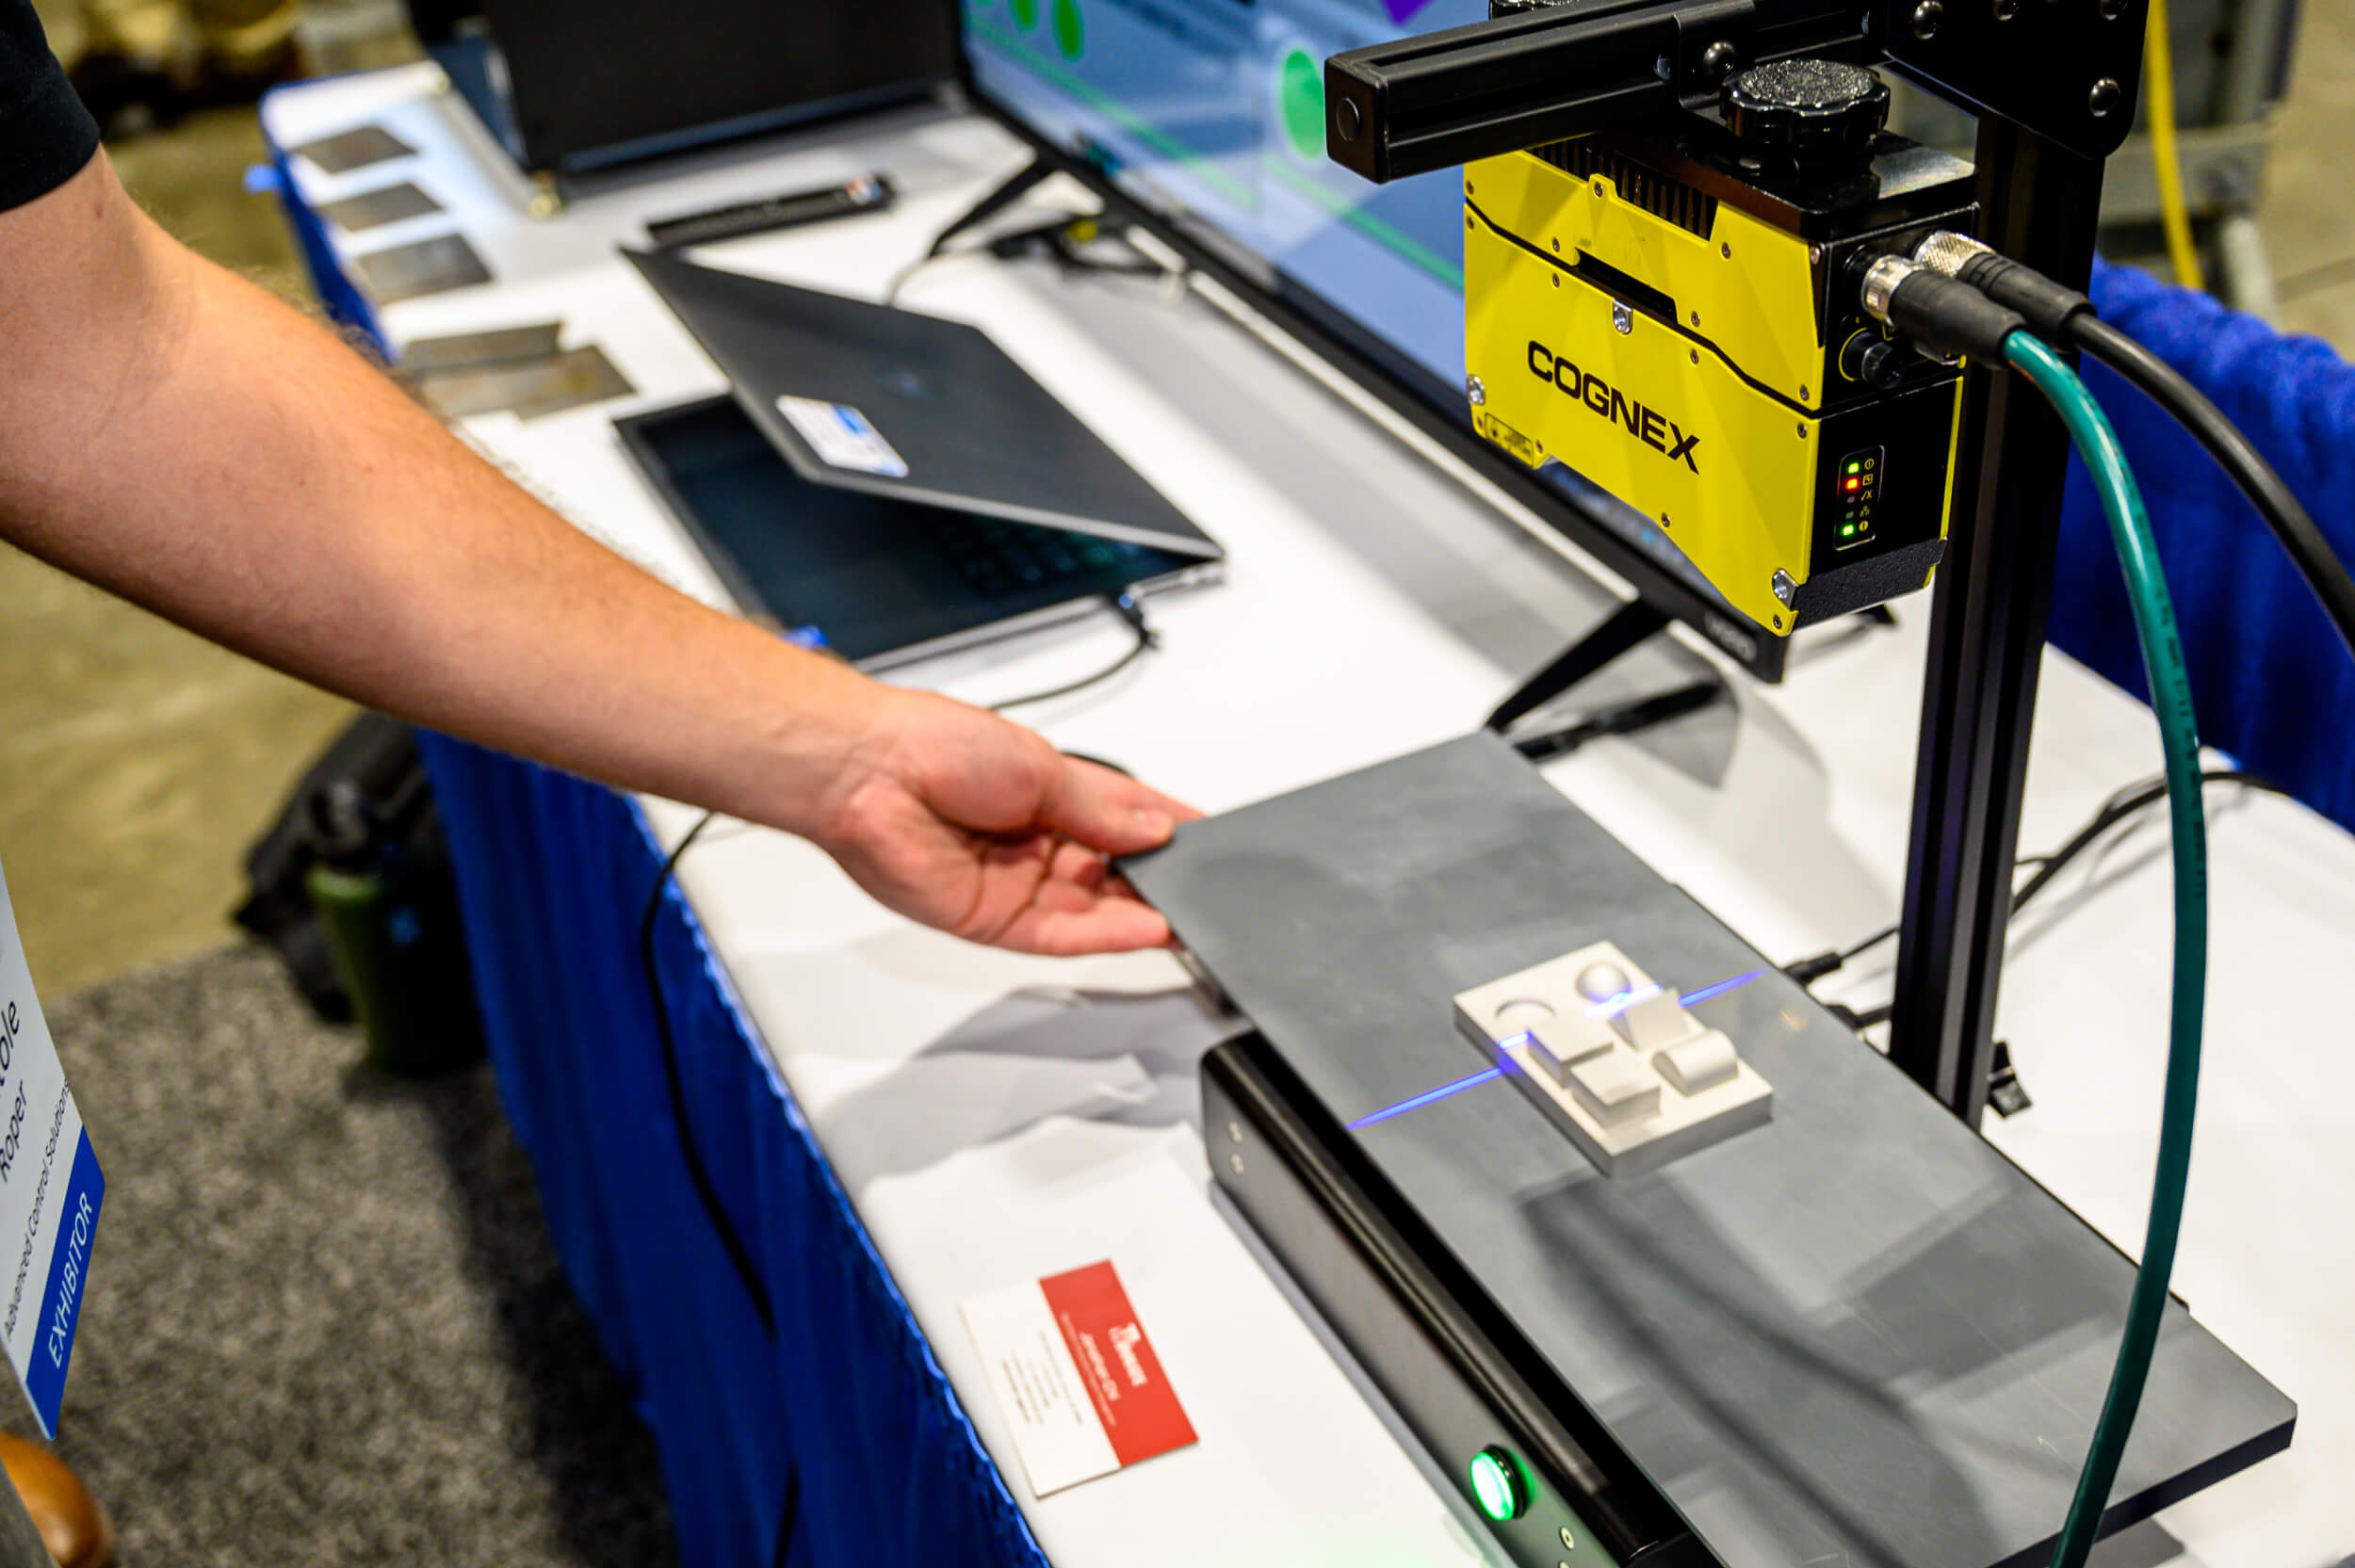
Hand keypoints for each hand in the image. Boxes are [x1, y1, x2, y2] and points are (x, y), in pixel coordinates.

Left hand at [808, 689, 1199, 955]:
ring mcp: (1012, 881)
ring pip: (1090, 908)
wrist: (868, 774)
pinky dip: (1105, 935)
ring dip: (1139, 913)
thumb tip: (1156, 831)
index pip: (1123, 815)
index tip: (1209, 840)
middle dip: (1156, 880)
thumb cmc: (935, 745)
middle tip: (1206, 888)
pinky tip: (1146, 930)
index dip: (1165, 829)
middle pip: (1110, 870)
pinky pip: (1058, 935)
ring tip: (1188, 915)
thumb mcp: (1043, 767)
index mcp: (1048, 789)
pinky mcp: (990, 919)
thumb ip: (1103, 810)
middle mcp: (1032, 837)